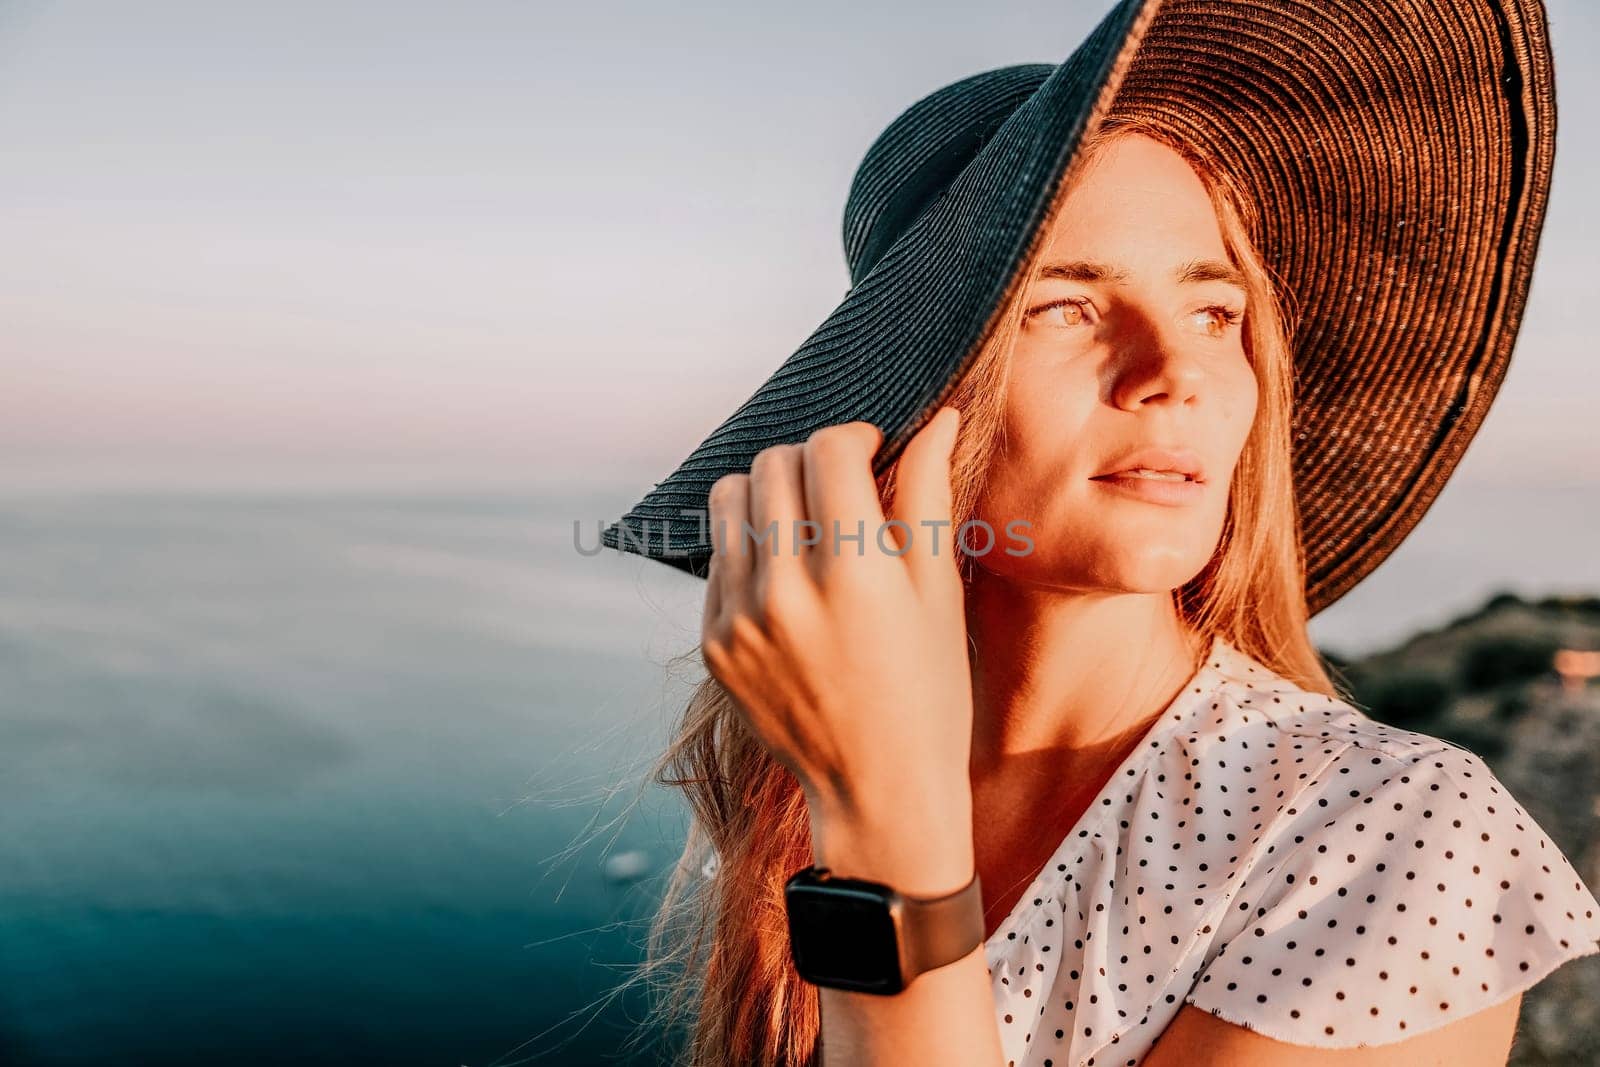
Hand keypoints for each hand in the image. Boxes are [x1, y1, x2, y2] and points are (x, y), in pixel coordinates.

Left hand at [699, 407, 971, 828]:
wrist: (880, 790)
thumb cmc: (929, 688)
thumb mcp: (939, 590)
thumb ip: (928, 494)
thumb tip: (940, 416)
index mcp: (854, 571)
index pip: (828, 448)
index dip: (856, 437)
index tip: (872, 454)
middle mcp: (786, 589)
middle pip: (774, 463)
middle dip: (811, 459)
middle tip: (840, 488)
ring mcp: (739, 618)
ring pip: (730, 498)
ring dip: (768, 491)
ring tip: (804, 523)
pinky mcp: (713, 643)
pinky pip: (717, 557)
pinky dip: (750, 548)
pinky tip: (789, 579)